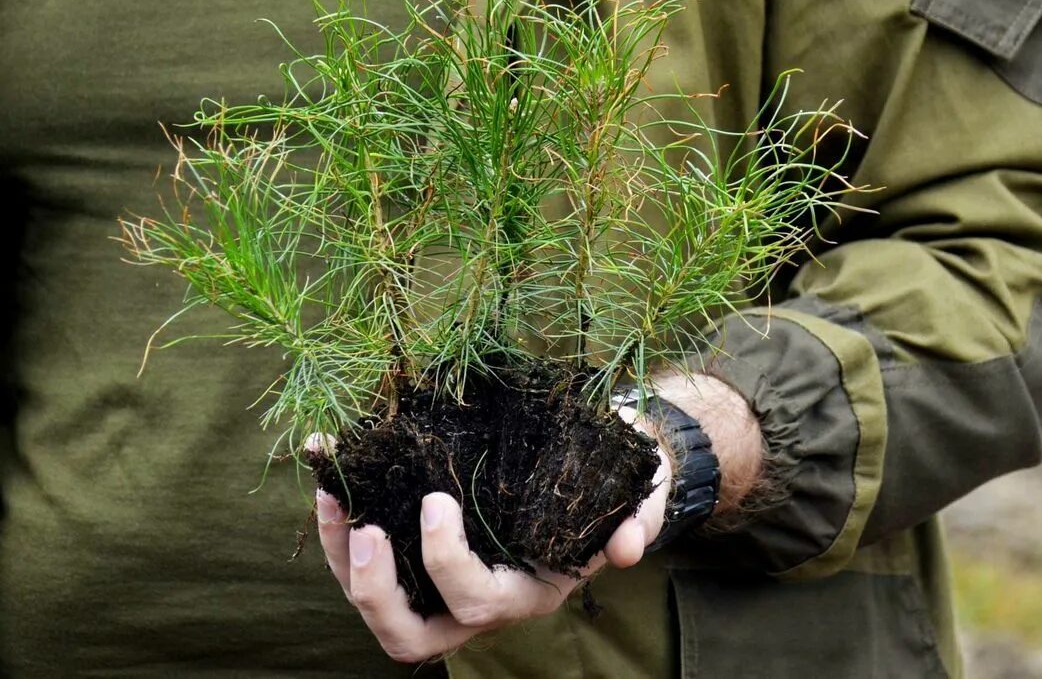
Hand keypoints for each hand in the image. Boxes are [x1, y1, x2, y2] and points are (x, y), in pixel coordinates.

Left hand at [312, 434, 669, 663]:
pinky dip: (339, 532)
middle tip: (365, 530)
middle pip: (411, 636)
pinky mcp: (420, 561)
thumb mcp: (640, 500)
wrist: (596, 476)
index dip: (446, 560)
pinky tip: (331, 481)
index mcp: (527, 593)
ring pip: (379, 608)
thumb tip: (626, 548)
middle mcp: (479, 606)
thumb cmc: (613, 488)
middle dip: (376, 591)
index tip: (435, 500)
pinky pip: (371, 565)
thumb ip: (639, 521)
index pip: (476, 601)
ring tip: (330, 496)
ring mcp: (443, 588)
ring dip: (340, 561)